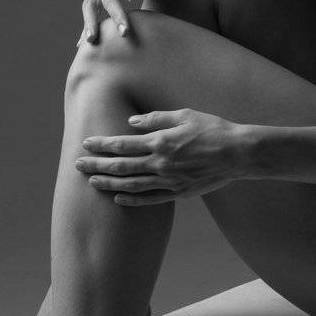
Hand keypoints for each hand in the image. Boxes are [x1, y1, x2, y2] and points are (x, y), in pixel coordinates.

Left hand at [74, 109, 251, 203]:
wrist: (238, 153)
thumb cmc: (213, 129)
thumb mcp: (185, 115)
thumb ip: (156, 119)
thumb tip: (131, 123)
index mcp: (161, 141)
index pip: (123, 144)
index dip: (102, 145)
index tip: (86, 144)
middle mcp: (161, 163)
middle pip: (121, 167)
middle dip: (97, 166)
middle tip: (78, 165)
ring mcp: (169, 181)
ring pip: (131, 185)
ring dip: (109, 184)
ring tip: (92, 183)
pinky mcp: (179, 192)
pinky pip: (150, 199)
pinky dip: (132, 200)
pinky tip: (118, 198)